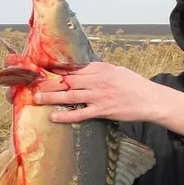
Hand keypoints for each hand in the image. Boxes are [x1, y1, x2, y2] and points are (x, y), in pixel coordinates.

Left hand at [32, 62, 159, 122]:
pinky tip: (54, 117)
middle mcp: (97, 80)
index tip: (41, 70)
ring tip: (38, 99)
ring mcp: (99, 95)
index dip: (55, 69)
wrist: (150, 99)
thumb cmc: (134, 84)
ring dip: (52, 97)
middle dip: (48, 83)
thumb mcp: (115, 71)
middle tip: (33, 86)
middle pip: (67, 81)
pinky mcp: (102, 110)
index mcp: (99, 68)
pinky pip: (80, 114)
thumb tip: (81, 71)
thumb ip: (97, 71)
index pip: (72, 68)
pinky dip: (66, 116)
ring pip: (70, 96)